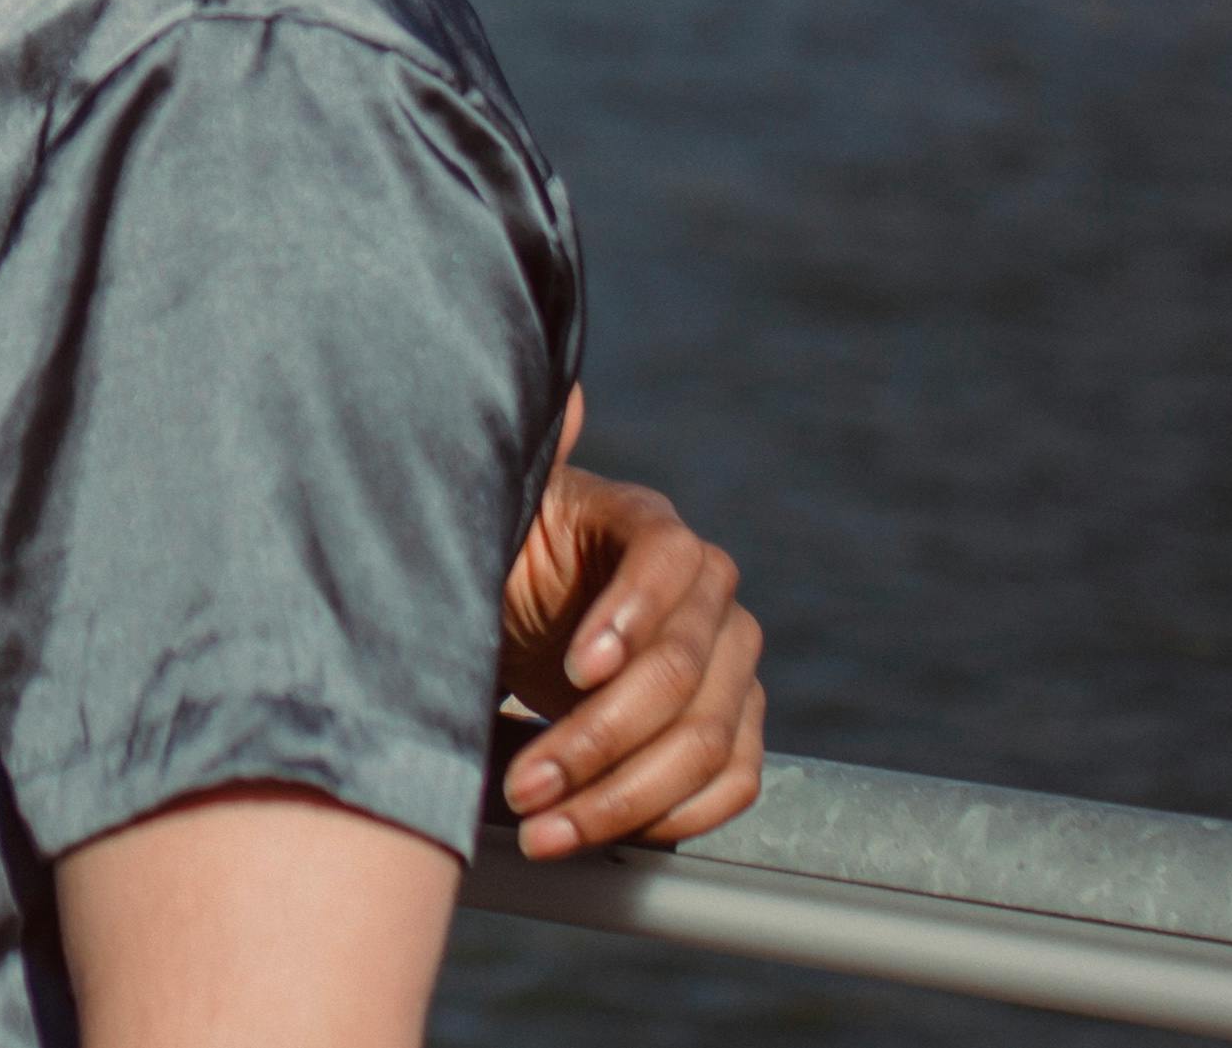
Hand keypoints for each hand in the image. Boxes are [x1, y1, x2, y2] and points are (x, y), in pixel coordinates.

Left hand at [493, 391, 765, 859]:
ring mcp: (731, 663)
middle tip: (522, 785)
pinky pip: (732, 781)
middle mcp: (710, 593)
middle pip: (681, 673)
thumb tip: (565, 397)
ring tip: (543, 828)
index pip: (670, 561)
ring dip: (622, 798)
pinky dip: (674, 818)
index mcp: (649, 526)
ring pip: (706, 740)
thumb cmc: (500, 553)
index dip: (630, 615)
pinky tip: (601, 834)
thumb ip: (530, 459)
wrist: (525, 608)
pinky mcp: (734, 722)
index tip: (570, 668)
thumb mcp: (497, 509)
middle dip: (596, 740)